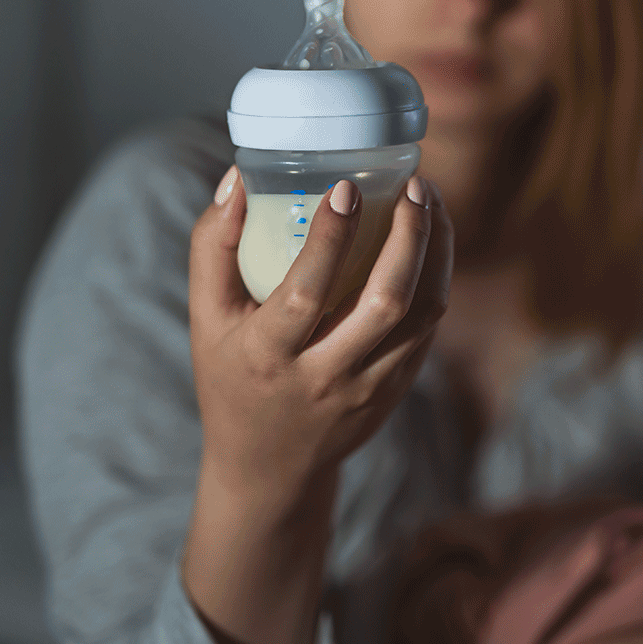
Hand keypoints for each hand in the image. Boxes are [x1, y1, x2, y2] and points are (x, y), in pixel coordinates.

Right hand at [182, 166, 451, 643]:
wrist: (269, 467)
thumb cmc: (232, 377)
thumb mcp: (205, 319)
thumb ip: (213, 247)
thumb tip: (239, 176)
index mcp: (268, 355)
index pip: (306, 292)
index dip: (330, 238)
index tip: (346, 187)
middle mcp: (323, 376)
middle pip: (385, 303)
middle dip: (409, 238)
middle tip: (415, 186)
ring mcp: (367, 388)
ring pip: (421, 316)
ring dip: (436, 253)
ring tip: (432, 202)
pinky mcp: (395, 391)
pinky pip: (427, 330)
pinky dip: (436, 280)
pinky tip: (432, 241)